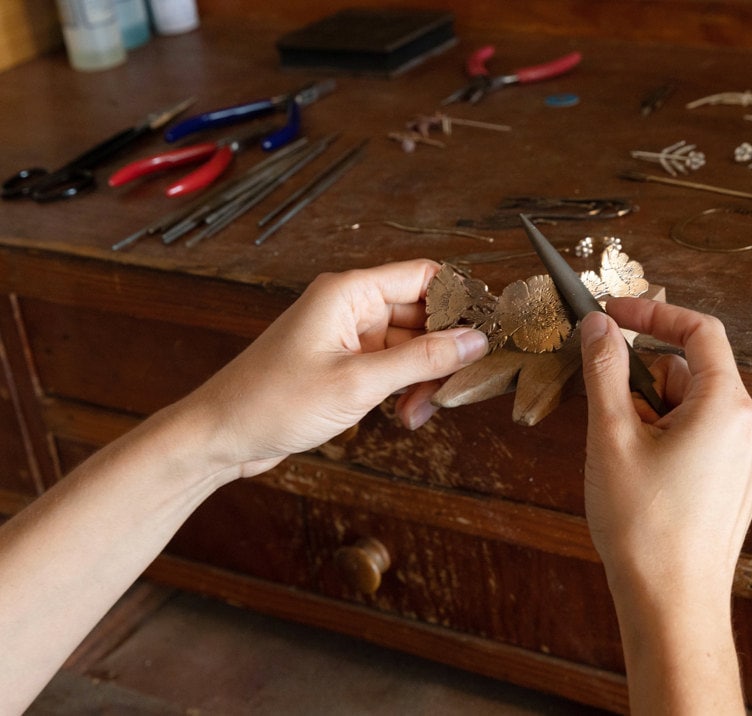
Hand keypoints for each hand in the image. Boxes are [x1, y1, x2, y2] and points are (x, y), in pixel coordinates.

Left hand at [184, 260, 487, 478]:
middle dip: (444, 352)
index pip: (425, 277)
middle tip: (458, 386)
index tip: (488, 332)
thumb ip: (423, 360)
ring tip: (419, 413)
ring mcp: (348, 337)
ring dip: (425, 378)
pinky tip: (405, 416)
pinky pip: (393, 367)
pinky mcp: (345, 364)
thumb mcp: (358, 382)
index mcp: (350, 292)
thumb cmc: (273, 401)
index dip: (461, 301)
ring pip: (411, 346)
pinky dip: (405, 390)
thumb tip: (476, 341)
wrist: (221, 435)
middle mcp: (351, 307)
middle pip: (423, 315)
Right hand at [579, 298, 751, 594]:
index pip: (699, 330)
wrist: (672, 606)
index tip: (613, 314)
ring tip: (623, 458)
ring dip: (652, 415)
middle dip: (643, 382)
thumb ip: (605, 371)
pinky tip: (641, 477)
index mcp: (726, 406)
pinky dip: (666, 440)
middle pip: (690, 371)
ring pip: (691, 408)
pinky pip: (700, 438)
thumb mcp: (612, 436)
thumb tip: (600, 326)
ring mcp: (745, 459)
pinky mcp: (734, 484)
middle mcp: (747, 427)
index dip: (653, 314)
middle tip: (608, 415)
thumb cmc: (645, 528)